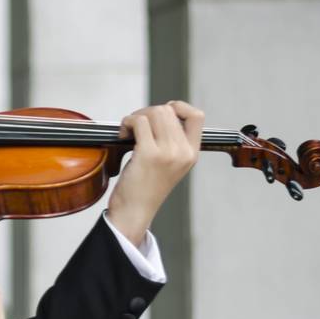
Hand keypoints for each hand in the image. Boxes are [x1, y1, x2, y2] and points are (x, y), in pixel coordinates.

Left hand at [109, 100, 203, 244]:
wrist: (135, 211)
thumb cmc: (145, 187)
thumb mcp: (169, 164)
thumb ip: (171, 142)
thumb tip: (158, 113)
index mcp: (192, 153)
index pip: (197, 116)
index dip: (178, 107)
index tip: (160, 115)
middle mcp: (183, 152)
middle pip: (168, 110)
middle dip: (147, 112)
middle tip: (135, 127)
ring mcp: (167, 153)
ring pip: (154, 112)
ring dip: (136, 116)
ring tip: (128, 131)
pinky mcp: (148, 154)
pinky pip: (139, 122)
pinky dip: (127, 123)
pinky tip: (122, 136)